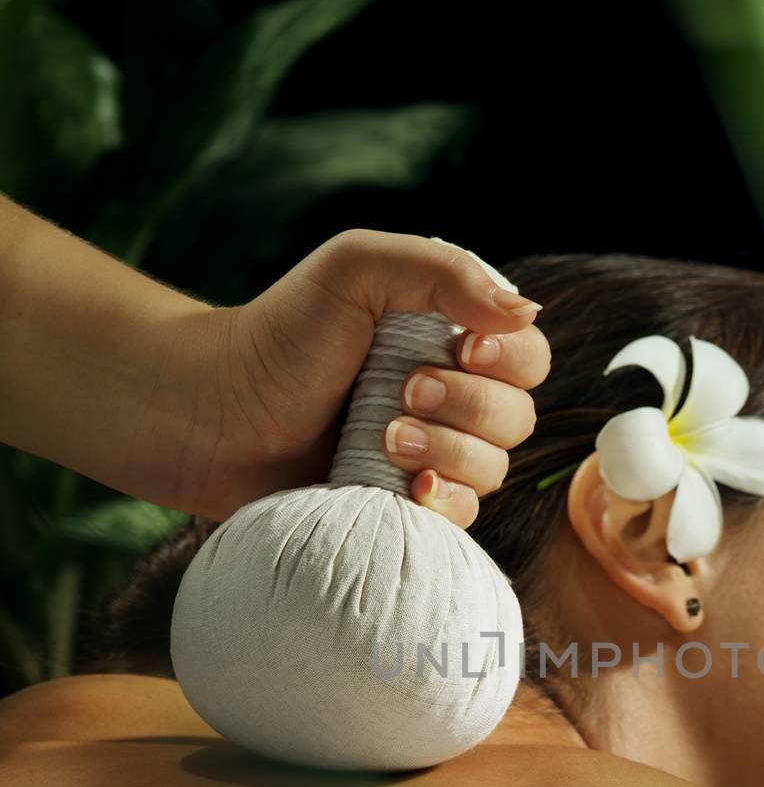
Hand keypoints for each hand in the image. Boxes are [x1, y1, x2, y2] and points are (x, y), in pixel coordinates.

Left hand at [190, 229, 548, 526]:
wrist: (212, 413)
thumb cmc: (279, 334)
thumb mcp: (357, 268)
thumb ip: (443, 273)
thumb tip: (525, 312)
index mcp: (451, 338)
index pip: (529, 355)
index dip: (510, 358)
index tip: (463, 348)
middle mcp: (452, 398)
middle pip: (518, 417)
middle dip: (467, 406)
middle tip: (401, 392)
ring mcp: (431, 456)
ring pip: (494, 470)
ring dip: (447, 453)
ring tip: (381, 439)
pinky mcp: (405, 506)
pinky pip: (464, 517)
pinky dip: (443, 503)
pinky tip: (405, 488)